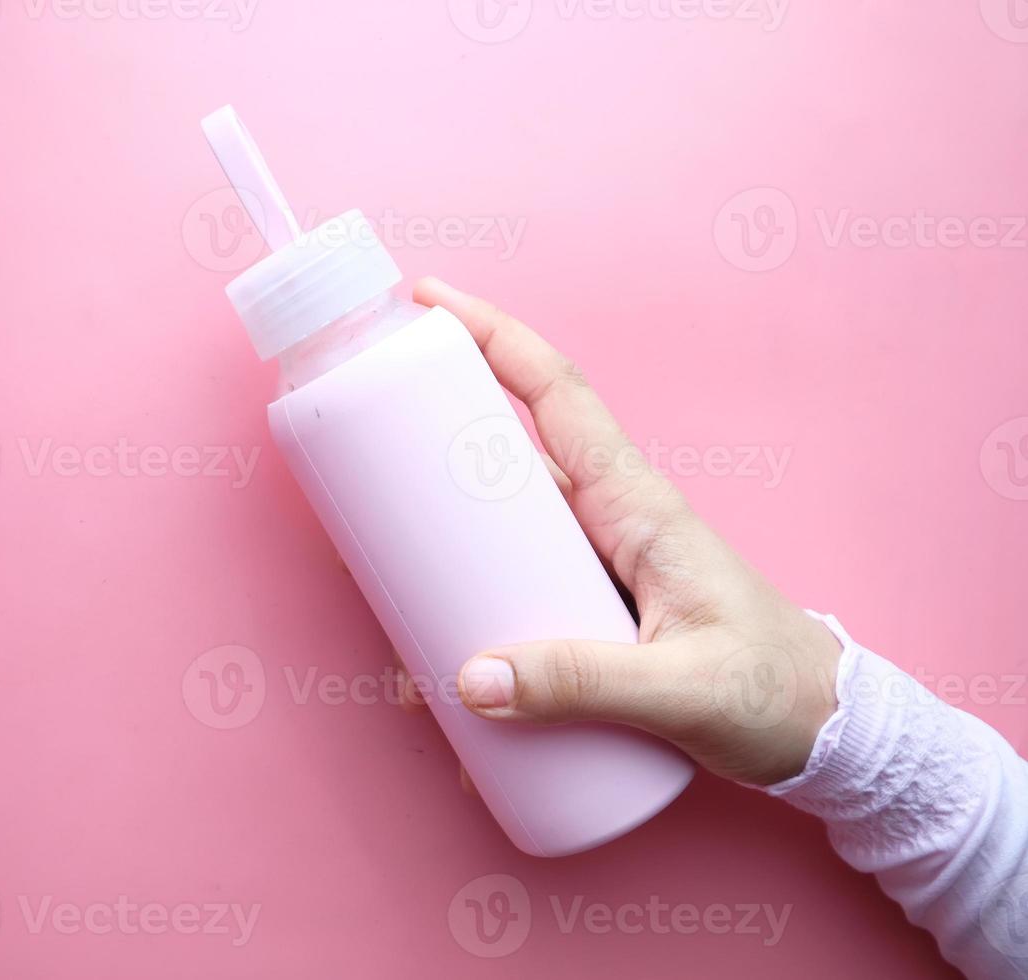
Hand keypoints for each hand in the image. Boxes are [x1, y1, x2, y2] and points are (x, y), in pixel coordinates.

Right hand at [393, 277, 842, 787]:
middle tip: (363, 461)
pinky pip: (515, 599)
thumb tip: (469, 679)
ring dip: (442, 559)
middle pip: (504, 461)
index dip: (495, 339)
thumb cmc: (775, 691)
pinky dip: (473, 632)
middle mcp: (608, 524)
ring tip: (388, 603)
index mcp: (636, 506)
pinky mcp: (589, 616)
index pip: (557, 396)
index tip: (429, 300)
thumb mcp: (684, 689)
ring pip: (499, 538)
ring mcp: (595, 568)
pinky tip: (448, 691)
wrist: (824, 735)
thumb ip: (583, 684)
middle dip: (432, 449)